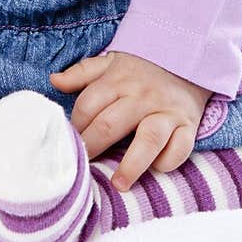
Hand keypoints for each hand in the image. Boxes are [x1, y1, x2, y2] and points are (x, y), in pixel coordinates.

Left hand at [49, 51, 212, 191]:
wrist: (187, 57)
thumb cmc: (141, 68)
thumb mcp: (111, 62)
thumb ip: (82, 73)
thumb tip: (54, 81)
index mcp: (118, 80)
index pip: (88, 105)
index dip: (75, 126)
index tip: (69, 144)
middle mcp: (141, 96)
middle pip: (111, 124)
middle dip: (93, 147)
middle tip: (83, 169)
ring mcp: (165, 111)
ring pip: (148, 139)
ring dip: (132, 164)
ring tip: (118, 185)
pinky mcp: (187, 124)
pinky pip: (180, 147)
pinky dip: (168, 161)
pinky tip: (155, 169)